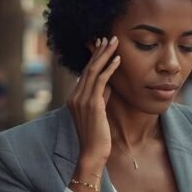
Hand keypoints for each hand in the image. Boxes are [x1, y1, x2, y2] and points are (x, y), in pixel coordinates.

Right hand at [68, 37, 120, 168]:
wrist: (92, 153)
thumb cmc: (97, 136)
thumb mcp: (99, 113)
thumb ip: (102, 97)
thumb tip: (109, 84)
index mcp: (74, 98)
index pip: (84, 73)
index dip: (93, 58)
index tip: (102, 46)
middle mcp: (75, 97)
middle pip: (87, 68)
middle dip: (98, 51)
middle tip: (108, 37)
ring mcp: (82, 100)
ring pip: (93, 71)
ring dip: (104, 55)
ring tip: (113, 42)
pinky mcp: (92, 104)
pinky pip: (101, 81)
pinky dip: (109, 68)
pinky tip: (117, 60)